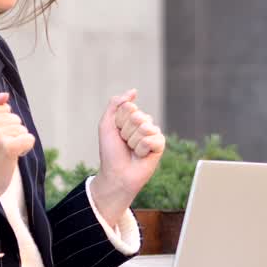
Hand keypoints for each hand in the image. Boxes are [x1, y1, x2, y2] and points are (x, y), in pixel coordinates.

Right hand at [0, 92, 34, 231]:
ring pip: (22, 128)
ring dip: (16, 142)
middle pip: (14, 117)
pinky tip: (11, 157)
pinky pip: (29, 138)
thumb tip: (5, 95)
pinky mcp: (7, 146)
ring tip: (0, 154)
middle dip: (10, 133)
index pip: (4, 107)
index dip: (1, 124)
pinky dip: (25, 149)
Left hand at [93, 90, 165, 225]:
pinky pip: (152, 139)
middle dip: (126, 131)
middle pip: (137, 116)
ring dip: (133, 141)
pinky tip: (141, 156)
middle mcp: (143, 123)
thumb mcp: (106, 125)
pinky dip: (142, 149)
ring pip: (145, 127)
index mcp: (131, 117)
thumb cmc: (110, 152)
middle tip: (124, 143)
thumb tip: (134, 92)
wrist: (116, 174)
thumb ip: (116, 104)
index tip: (116, 133)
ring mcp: (152, 133)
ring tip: (131, 151)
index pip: (129, 107)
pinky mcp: (160, 145)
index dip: (119, 121)